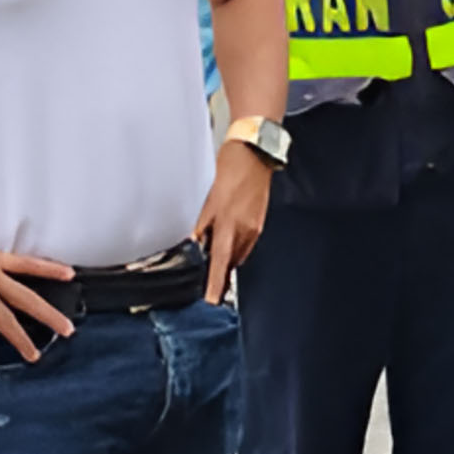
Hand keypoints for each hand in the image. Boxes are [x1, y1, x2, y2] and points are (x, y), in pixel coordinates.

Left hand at [194, 141, 274, 301]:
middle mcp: (245, 231)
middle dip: (220, 274)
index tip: (212, 300)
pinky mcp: (259, 222)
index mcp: (230, 225)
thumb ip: (202, 225)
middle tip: (208, 284)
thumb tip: (195, 243)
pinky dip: (235, 246)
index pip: (220, 263)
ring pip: (238, 254)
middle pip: (230, 262)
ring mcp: (254, 227)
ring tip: (214, 258)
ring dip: (226, 259)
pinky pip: (246, 243)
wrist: (255, 152)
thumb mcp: (209, 199)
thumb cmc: (231, 169)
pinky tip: (227, 239)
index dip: (216, 284)